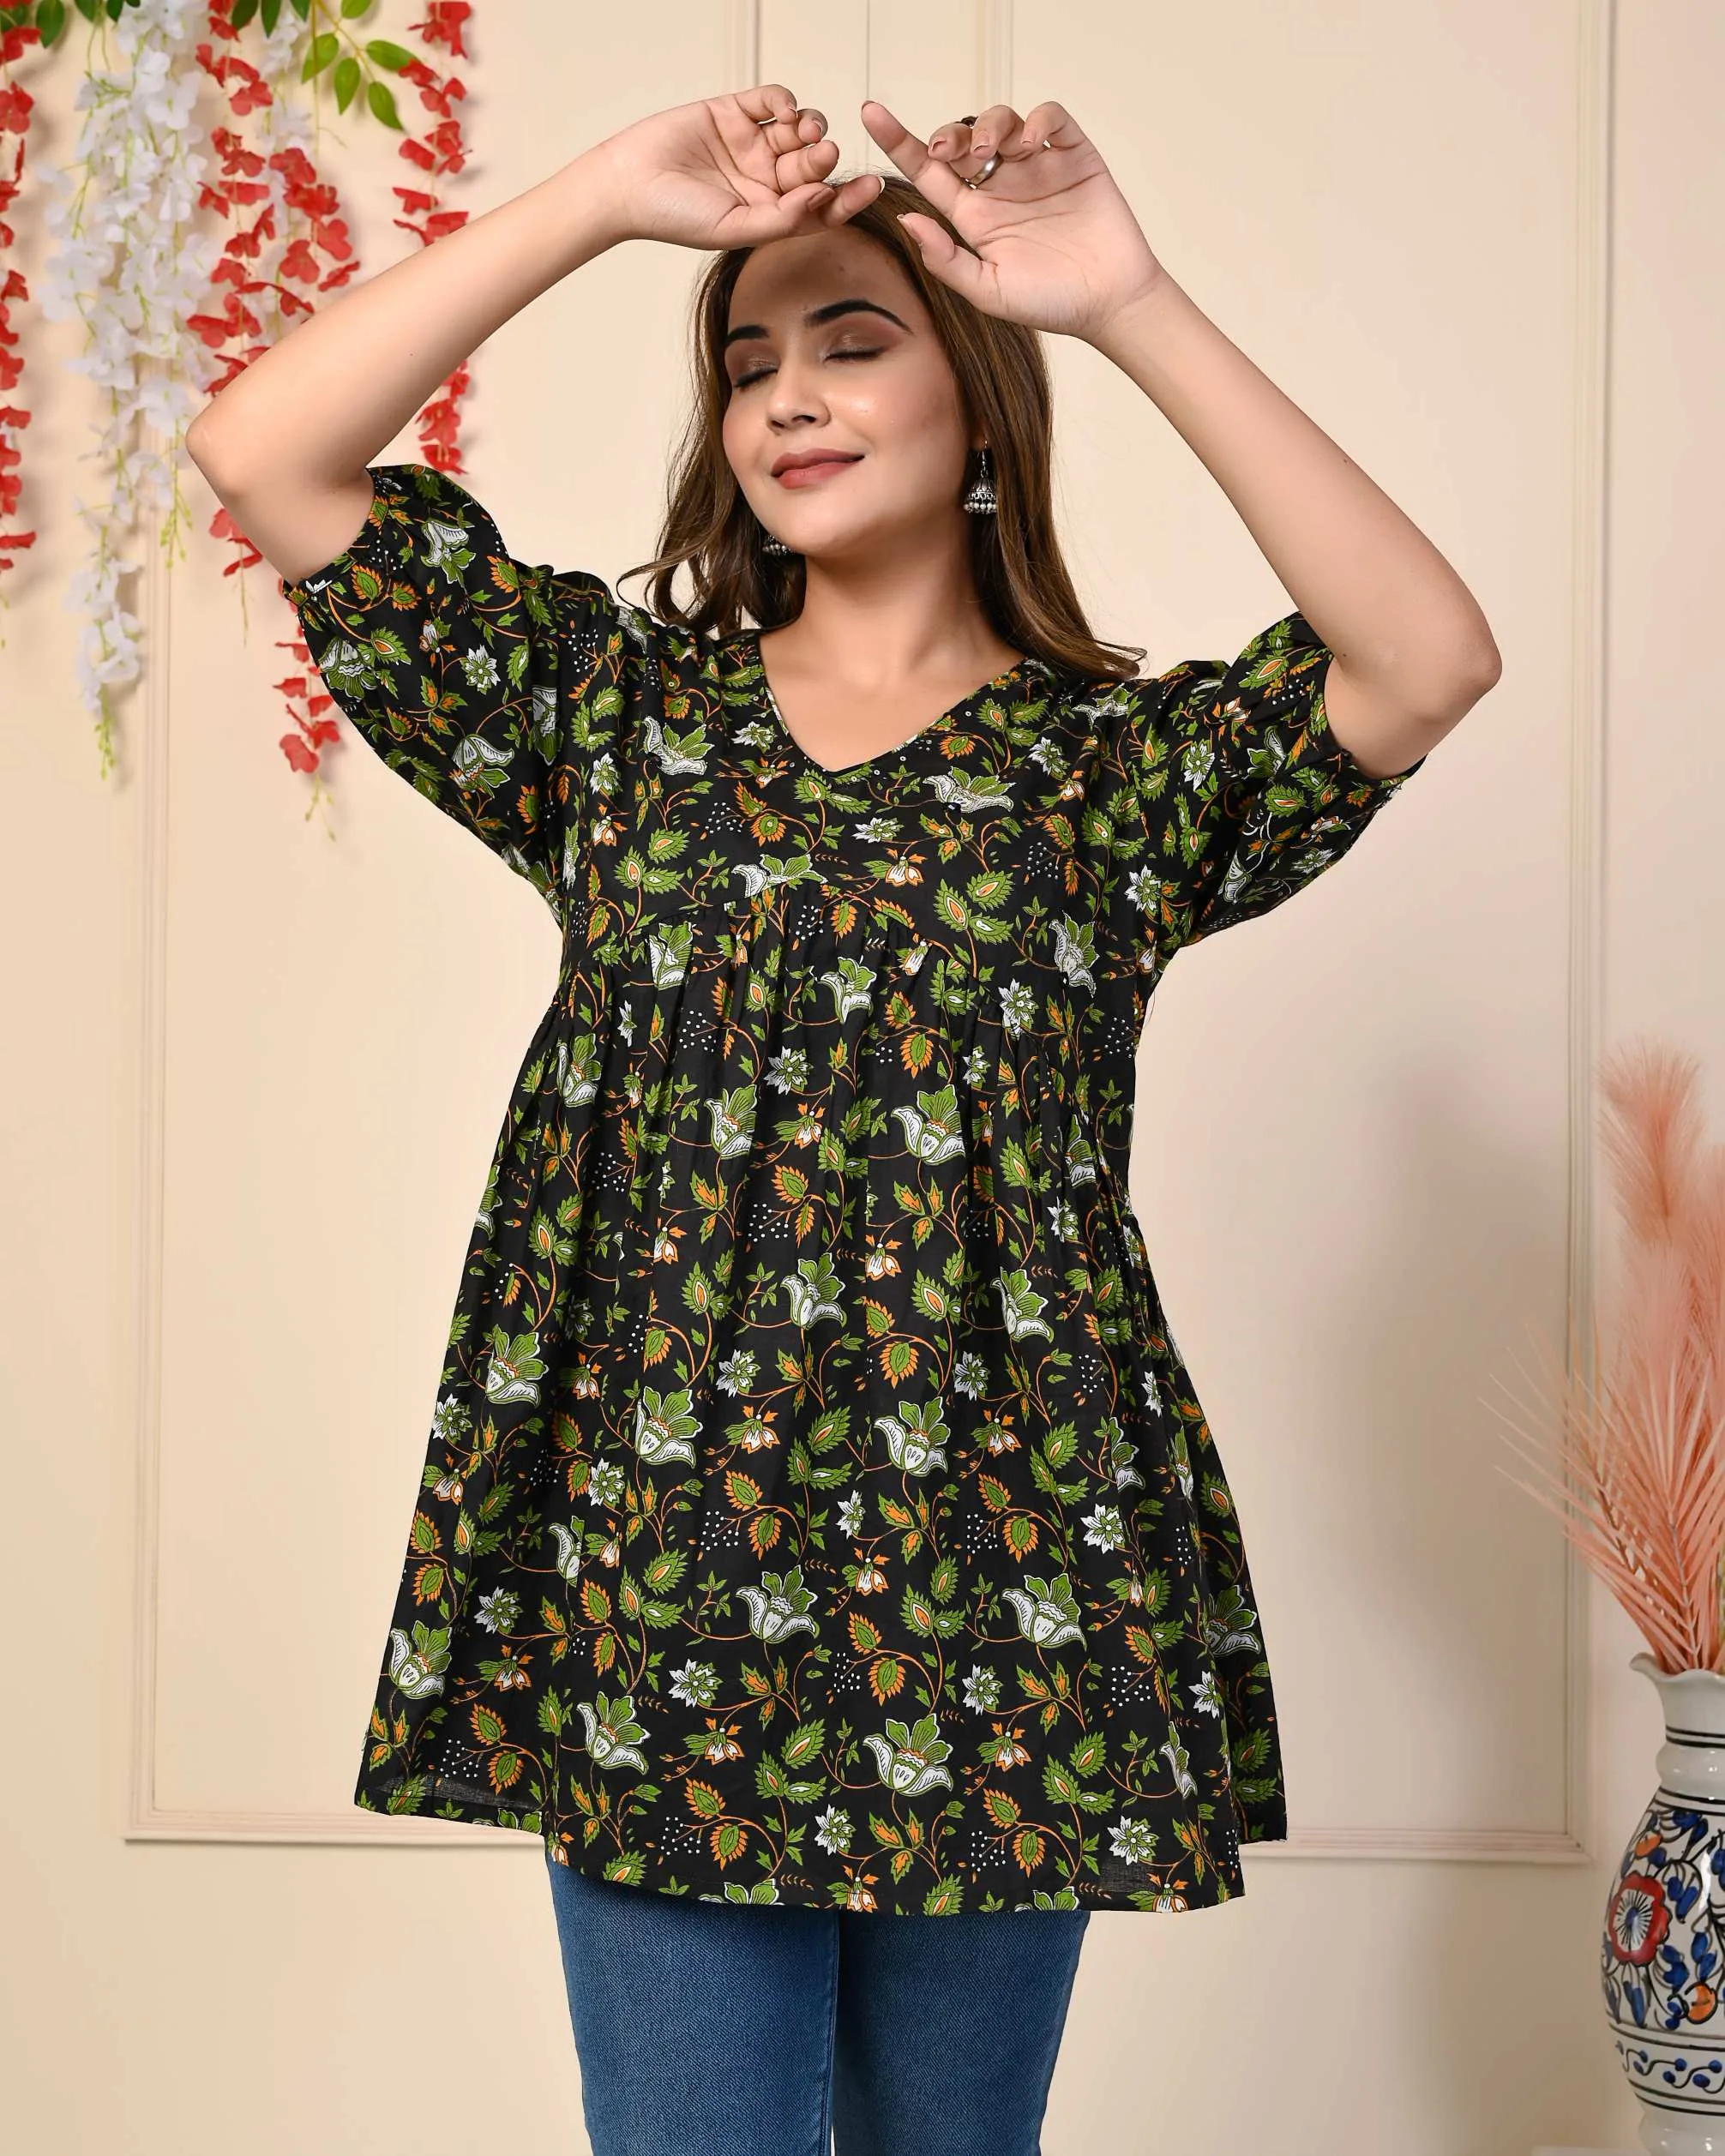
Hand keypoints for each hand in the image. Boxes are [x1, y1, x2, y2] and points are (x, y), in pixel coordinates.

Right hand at [592, 83, 884, 250]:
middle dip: (823, 159)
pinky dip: (784, 100)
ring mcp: (751, 144)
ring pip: (797, 131)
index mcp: (770, 214)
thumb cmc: (675, 217)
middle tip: (823, 153)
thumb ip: (781, 220)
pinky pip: (771, 100)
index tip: (871, 186)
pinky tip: (783, 110)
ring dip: (810, 127)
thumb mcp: (734, 230)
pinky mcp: (733, 112)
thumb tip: (822, 198)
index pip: (820, 207)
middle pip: (812, 166)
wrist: (629, 183)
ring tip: (807, 129)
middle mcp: (765, 180)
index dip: (847, 198)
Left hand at [860, 98, 1163, 341]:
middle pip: (960, 139)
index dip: (898, 140)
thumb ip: (946, 260)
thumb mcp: (988, 291)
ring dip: (987, 127)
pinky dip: (1036, 120)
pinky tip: (1030, 145)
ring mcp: (1037, 167)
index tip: (870, 113)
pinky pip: (1050, 118)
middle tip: (947, 153)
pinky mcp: (1073, 155)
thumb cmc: (1050, 303)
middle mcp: (1000, 186)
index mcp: (974, 216)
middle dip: (946, 135)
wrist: (1109, 303)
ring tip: (990, 154)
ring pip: (1000, 120)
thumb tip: (906, 220)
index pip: (927, 172)